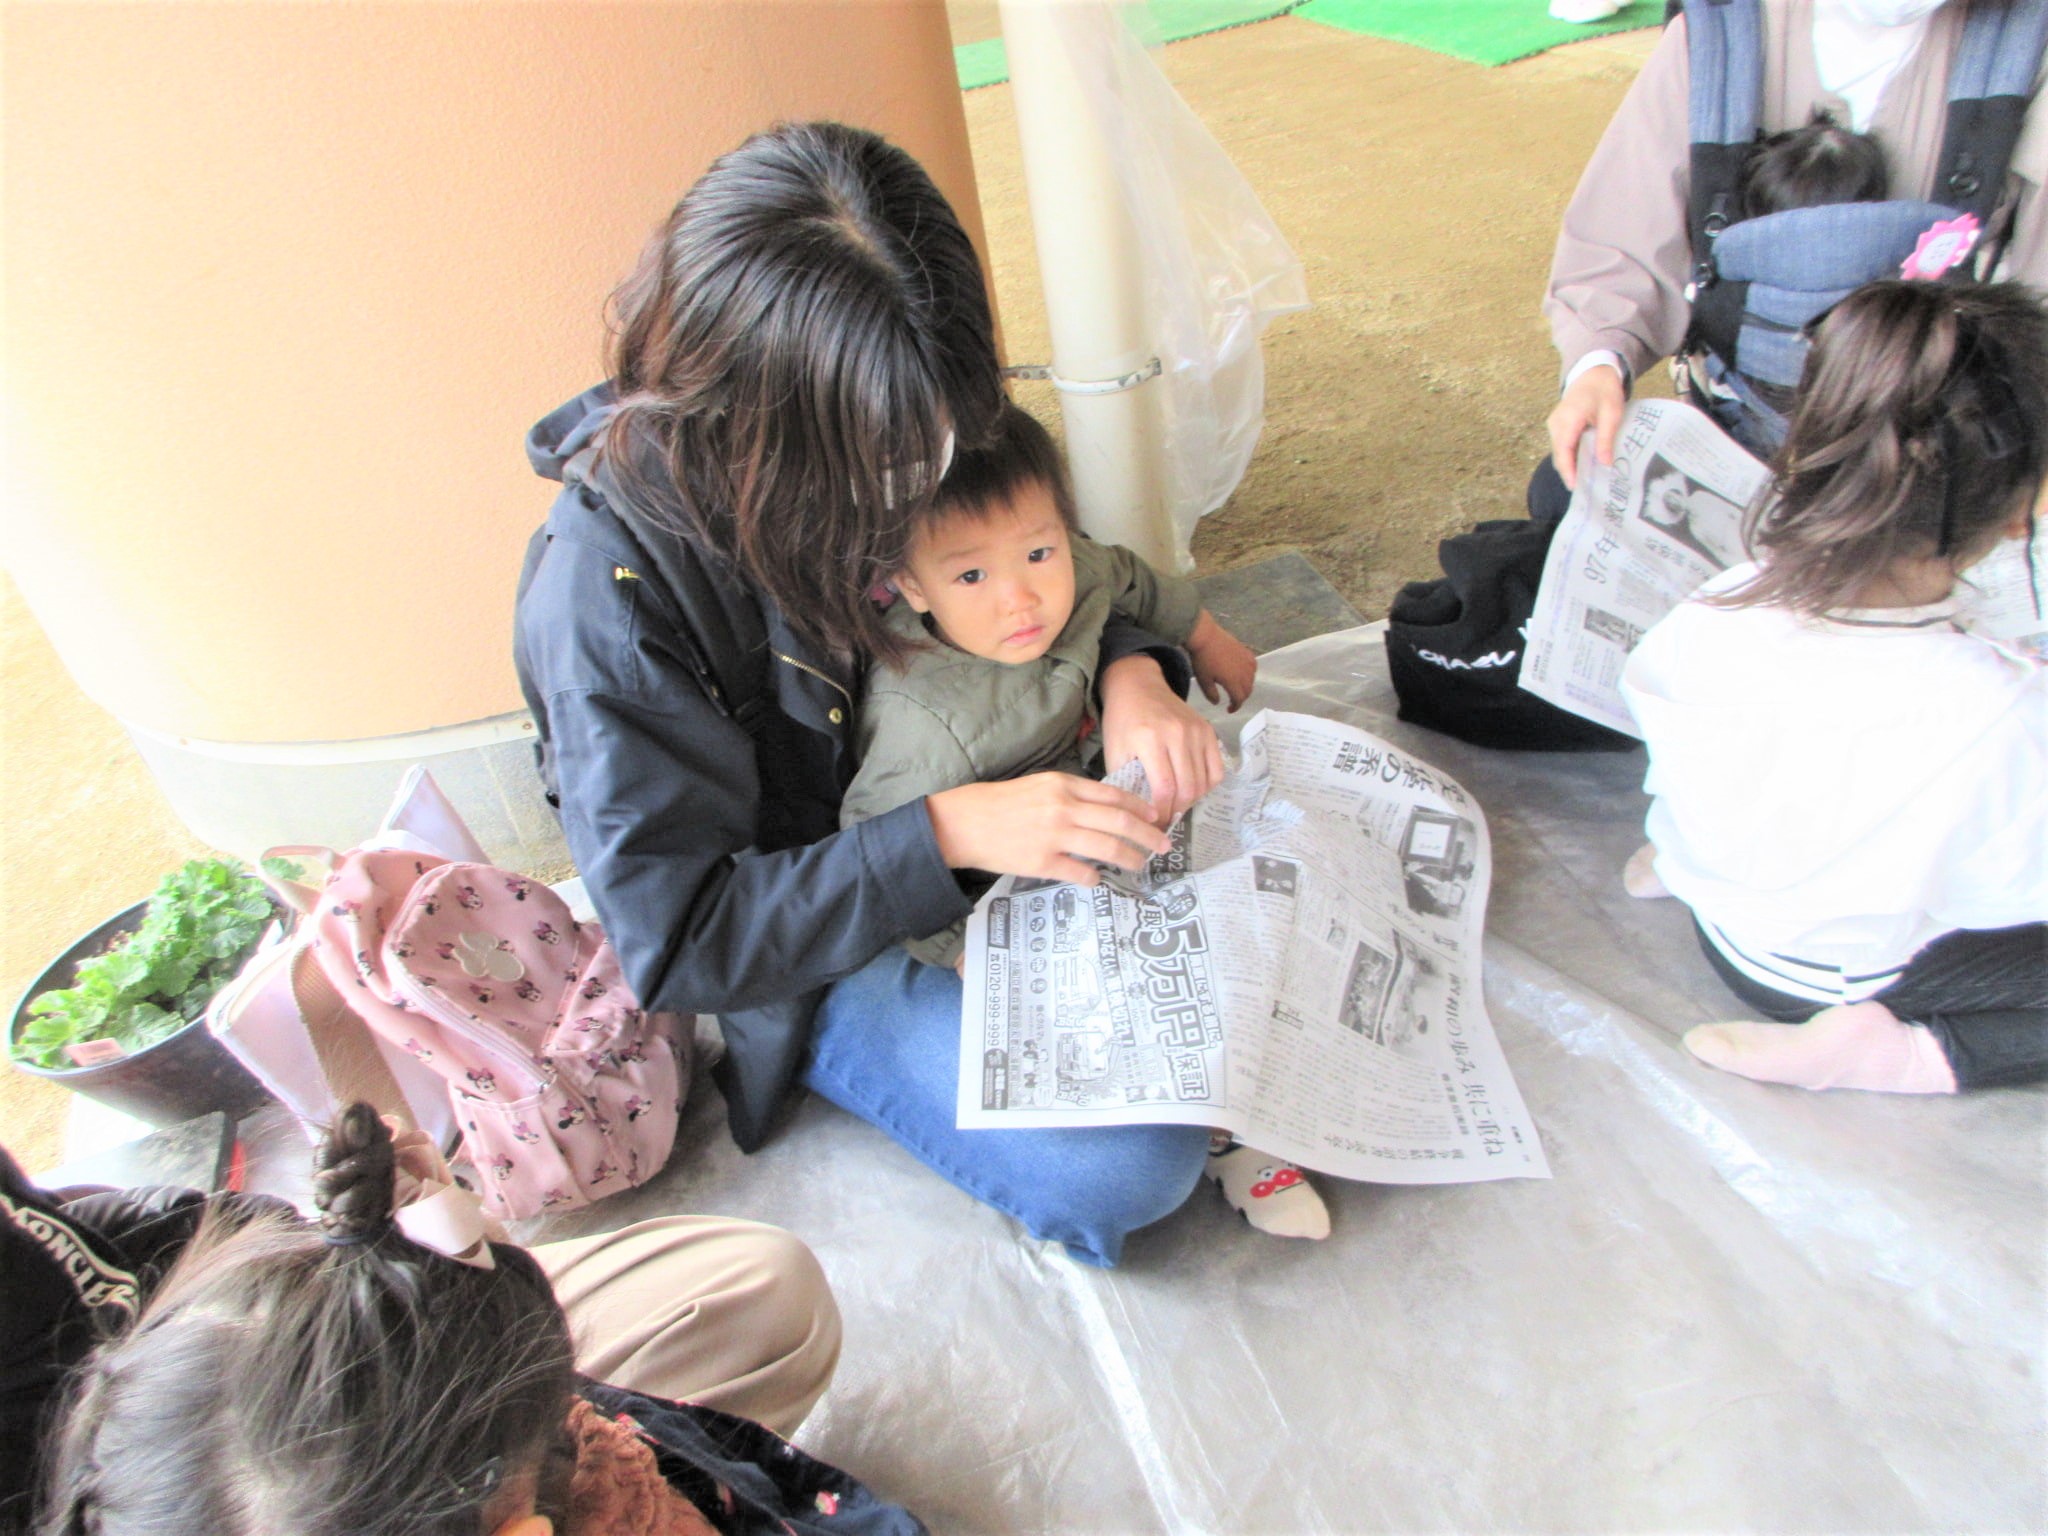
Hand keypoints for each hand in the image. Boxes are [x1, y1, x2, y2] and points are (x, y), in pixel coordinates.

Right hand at [927, 773, 1169, 885]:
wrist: (965, 822)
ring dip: (1129, 858)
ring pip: (1107, 848)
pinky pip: (1081, 873)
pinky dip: (1095, 878)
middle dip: (1148, 835)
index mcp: (1064, 785)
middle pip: (1120, 822)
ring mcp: (1054, 836)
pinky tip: (1098, 880)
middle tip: (1163, 845)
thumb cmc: (1002, 803)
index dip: (1139, 808)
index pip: (1113, 796)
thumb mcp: (1040, 785)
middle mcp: (1063, 808)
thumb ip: (1072, 794)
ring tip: (1139, 864)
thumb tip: (1106, 810)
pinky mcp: (1042, 862)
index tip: (1155, 817)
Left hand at [1097, 653, 1225, 822]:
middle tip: (1166, 819)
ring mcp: (1196, 731)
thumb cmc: (1122, 721)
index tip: (1155, 825)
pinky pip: (1216, 769)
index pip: (1164, 788)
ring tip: (1176, 805)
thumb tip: (1138, 814)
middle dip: (1177, 810)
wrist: (1138, 686)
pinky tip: (1192, 788)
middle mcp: (1177, 734)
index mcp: (1149, 739)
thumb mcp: (1114, 751)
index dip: (1162, 813)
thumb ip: (1125, 781)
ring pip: (1203, 782)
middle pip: (1187, 788)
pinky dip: (1207, 786)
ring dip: (1191, 801)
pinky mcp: (1208, 730)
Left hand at [1186, 610, 1256, 711]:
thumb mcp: (1203, 681)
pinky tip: (1243, 673)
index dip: (1235, 707)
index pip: (1239, 699)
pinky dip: (1250, 673)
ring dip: (1246, 686)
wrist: (1205, 636)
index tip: (1229, 709)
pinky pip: (1253, 666)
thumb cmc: (1202, 659)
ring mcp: (1246, 661)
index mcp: (1233, 682)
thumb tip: (1218, 703)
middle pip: (1248, 691)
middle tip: (1233, 700)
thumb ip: (1211, 694)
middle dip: (1241, 698)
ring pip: (1252, 679)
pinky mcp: (1246, 651)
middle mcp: (1244, 673)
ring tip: (1237, 688)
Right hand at [1546, 362, 1625, 490]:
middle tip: (1584, 489)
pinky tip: (1582, 464)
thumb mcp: (1612, 413)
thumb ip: (1606, 438)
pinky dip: (1569, 456)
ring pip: (1559, 451)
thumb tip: (1604, 463)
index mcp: (1568, 419)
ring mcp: (1554, 424)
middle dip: (1569, 472)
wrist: (1593, 373)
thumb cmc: (1604, 391)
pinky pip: (1561, 445)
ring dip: (1569, 465)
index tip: (1575, 486)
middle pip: (1559, 454)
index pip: (1563, 451)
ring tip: (1584, 479)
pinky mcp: (1557, 425)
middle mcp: (1556, 423)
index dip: (1568, 470)